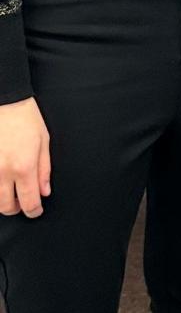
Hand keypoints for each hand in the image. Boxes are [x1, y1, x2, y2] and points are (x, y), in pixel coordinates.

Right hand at [0, 98, 50, 217]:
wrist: (4, 100)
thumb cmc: (25, 117)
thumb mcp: (43, 141)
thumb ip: (44, 170)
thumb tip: (44, 192)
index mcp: (24, 166)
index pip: (29, 202)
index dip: (34, 211)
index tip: (36, 210)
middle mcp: (3, 171)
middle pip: (7, 207)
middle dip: (17, 208)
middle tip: (23, 200)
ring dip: (3, 201)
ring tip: (10, 191)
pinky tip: (1, 181)